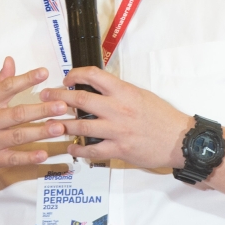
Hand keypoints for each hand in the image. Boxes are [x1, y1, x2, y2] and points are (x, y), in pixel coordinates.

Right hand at [0, 57, 67, 181]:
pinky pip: (12, 158)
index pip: (6, 88)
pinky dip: (28, 157)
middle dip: (41, 109)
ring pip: (18, 136)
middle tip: (61, 105)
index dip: (25, 80)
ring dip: (40, 132)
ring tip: (59, 127)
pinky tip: (43, 153)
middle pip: (17, 113)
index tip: (44, 73)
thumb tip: (10, 61)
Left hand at [39, 66, 193, 168]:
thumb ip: (119, 92)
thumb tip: (99, 87)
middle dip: (58, 97)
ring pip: (81, 126)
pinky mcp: (119, 149)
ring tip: (51, 124)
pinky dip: (77, 149)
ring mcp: (117, 130)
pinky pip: (92, 151)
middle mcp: (118, 109)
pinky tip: (70, 147)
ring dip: (62, 124)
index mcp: (124, 91)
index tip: (66, 78)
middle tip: (45, 96)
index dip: (75, 74)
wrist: (180, 140)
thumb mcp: (141, 95)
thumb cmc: (162, 116)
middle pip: (80, 99)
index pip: (94, 75)